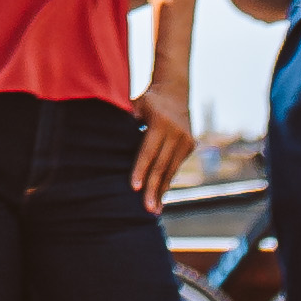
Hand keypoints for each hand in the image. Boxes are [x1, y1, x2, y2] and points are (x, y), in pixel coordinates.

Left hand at [127, 79, 192, 208]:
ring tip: (154, 210)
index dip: (140, 170)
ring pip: (171, 170)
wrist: (175, 91)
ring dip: (162, 191)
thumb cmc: (147, 100)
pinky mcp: (190, 146)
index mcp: (159, 122)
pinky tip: (161, 195)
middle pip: (161, 165)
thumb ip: (126, 119)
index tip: (134, 188)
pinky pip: (175, 167)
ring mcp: (185, 140)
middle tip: (147, 209)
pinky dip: (167, 181)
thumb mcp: (136, 104)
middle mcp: (176, 132)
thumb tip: (110, 138)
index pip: (148, 151)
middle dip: (153, 188)